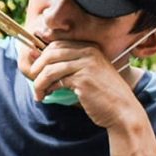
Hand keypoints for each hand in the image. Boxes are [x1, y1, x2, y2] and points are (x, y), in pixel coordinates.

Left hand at [22, 40, 140, 128]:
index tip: (35, 69)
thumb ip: (66, 66)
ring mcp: (86, 64)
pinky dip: (45, 88)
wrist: (122, 112)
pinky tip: (46, 96)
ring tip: (38, 93)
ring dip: (38, 82)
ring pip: (49, 68)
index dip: (42, 55)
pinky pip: (55, 80)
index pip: (57, 44)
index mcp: (90, 47)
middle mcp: (88, 52)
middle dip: (37, 67)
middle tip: (32, 80)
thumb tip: (34, 58)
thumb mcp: (86, 74)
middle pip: (50, 52)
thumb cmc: (102, 95)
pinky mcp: (83, 79)